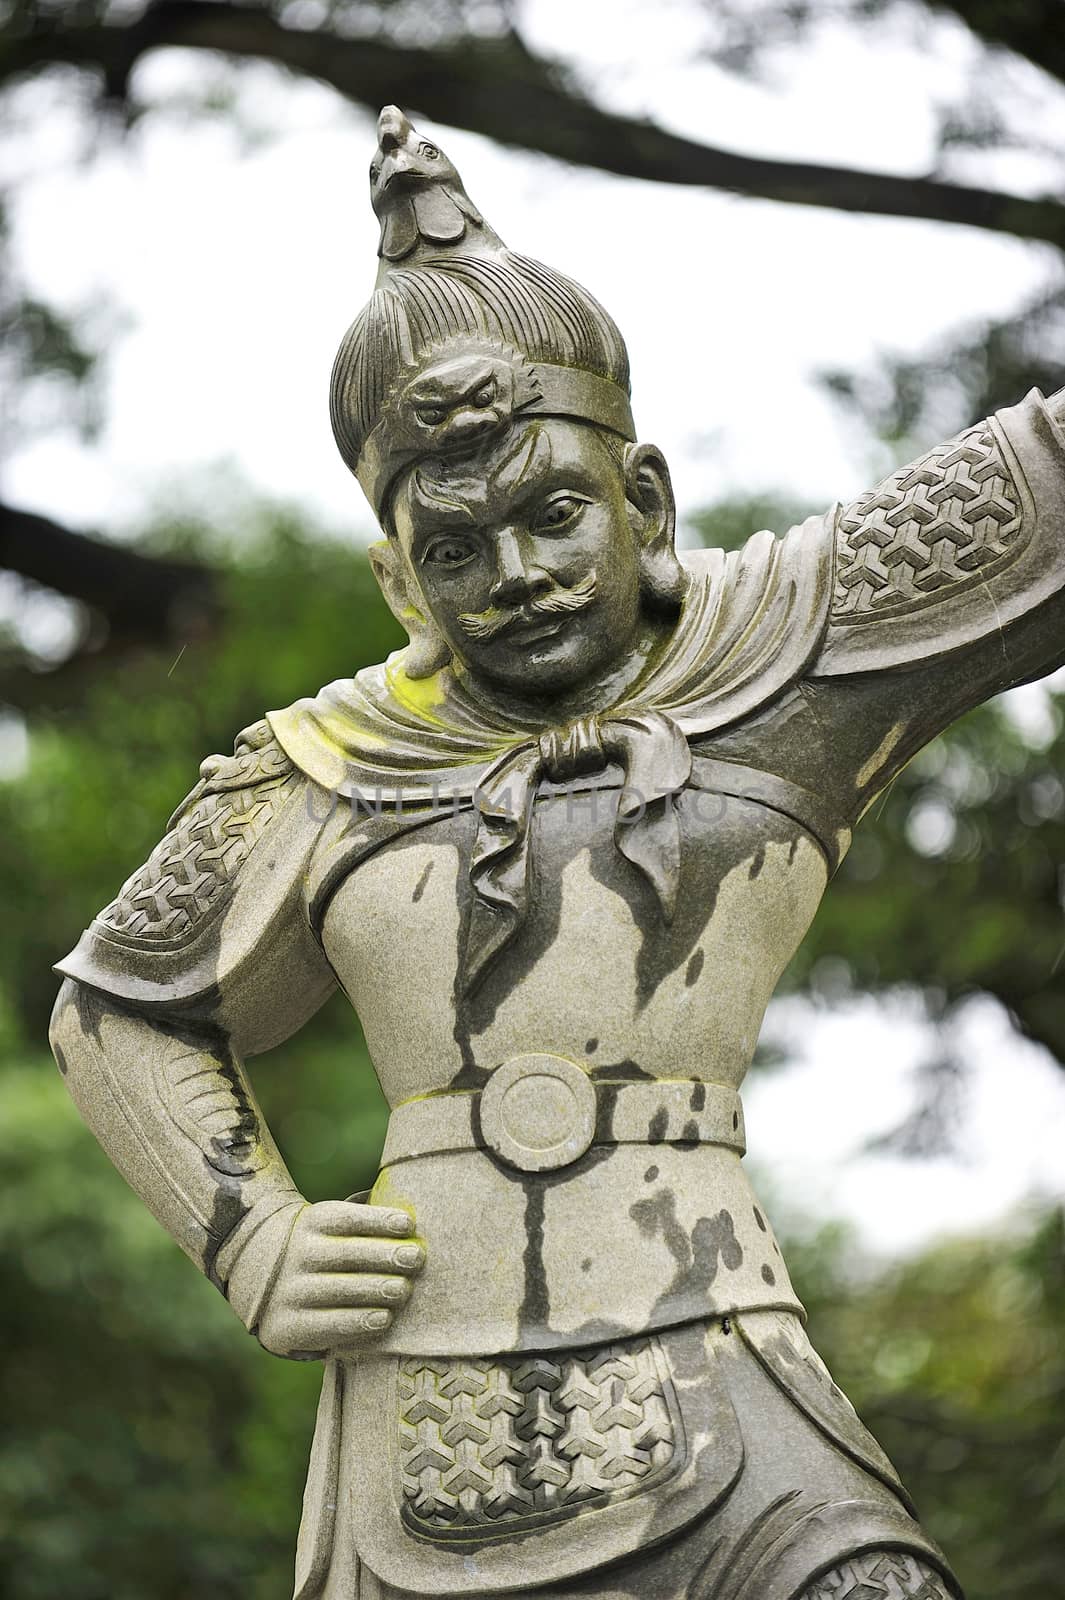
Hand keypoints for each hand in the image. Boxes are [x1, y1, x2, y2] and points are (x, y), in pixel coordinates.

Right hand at [256, 1199, 424, 1358]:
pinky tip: (384, 1318)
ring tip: (403, 1289)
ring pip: (339, 1289)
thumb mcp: (335, 1230)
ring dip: (375, 1289)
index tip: (408, 1224)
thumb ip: (368, 1230)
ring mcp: (289, 1291)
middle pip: (345, 1253)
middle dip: (384, 1255)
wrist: (269, 1282)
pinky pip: (328, 1325)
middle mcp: (297, 1254)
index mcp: (312, 1223)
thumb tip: (413, 1231)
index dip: (378, 1220)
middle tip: (415, 1257)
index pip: (347, 1219)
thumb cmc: (325, 1251)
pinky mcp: (288, 1325)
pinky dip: (359, 1322)